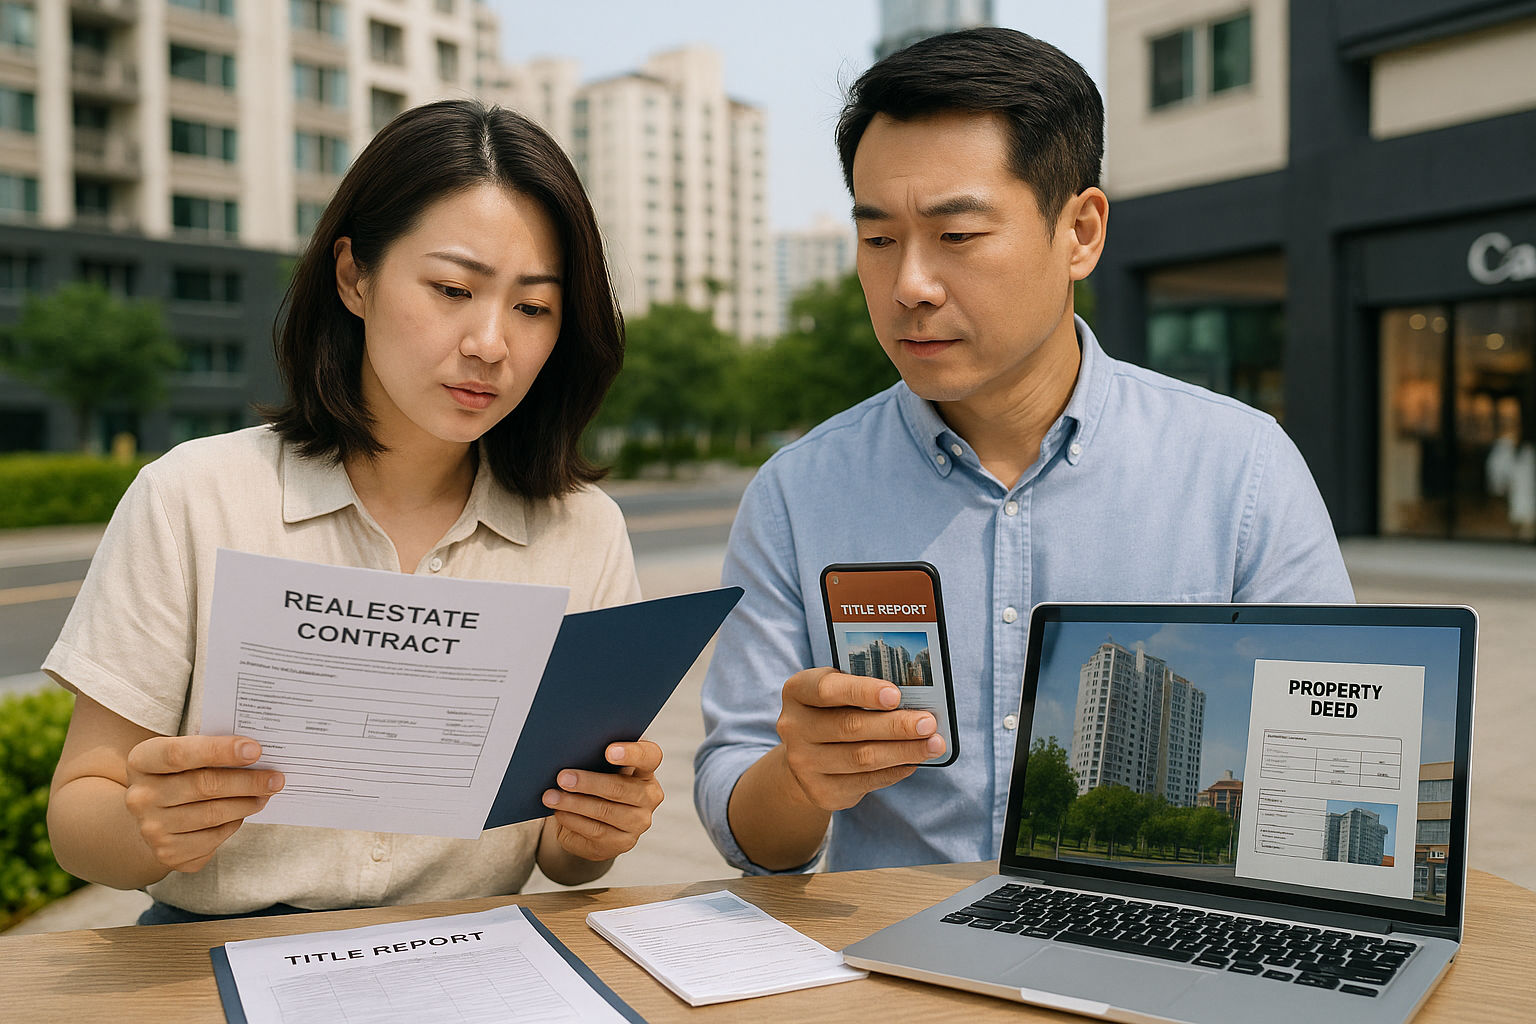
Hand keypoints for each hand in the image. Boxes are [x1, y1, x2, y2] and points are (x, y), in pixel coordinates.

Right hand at [123, 735, 284, 873]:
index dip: (220, 750)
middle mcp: (141, 796)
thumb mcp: (184, 754)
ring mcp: (151, 828)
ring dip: (247, 803)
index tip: (256, 750)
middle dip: (247, 781)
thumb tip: (256, 752)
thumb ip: (211, 748)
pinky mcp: (168, 853)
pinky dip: (234, 824)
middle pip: (203, 786)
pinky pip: (213, 839)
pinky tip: (243, 813)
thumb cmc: (179, 774)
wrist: (154, 815)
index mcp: (142, 761)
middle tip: (276, 778)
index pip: (180, 753)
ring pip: (212, 814)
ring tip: (266, 794)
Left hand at [541, 741, 663, 862]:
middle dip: (588, 782)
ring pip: (604, 811)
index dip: (631, 753)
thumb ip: (593, 759)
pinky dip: (573, 820)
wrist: (595, 821)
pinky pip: (595, 831)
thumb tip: (567, 756)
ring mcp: (639, 822)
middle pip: (620, 788)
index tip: (608, 752)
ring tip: (551, 797)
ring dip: (574, 804)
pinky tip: (559, 812)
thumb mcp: (599, 769)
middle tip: (562, 778)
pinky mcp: (623, 843)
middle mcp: (649, 796)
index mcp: (646, 769)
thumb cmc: (596, 784)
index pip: (650, 756)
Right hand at [776, 666, 944, 811]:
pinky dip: (895, 771)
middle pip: (850, 727)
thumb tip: (914, 699)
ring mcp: (804, 762)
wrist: (806, 754)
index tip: (896, 695)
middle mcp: (794, 727)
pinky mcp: (820, 791)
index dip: (862, 692)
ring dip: (904, 751)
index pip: (827, 689)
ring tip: (933, 744)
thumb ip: (865, 690)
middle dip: (896, 725)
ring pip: (862, 758)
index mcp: (798, 691)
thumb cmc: (833, 710)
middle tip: (929, 723)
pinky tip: (913, 761)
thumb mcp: (839, 690)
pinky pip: (866, 782)